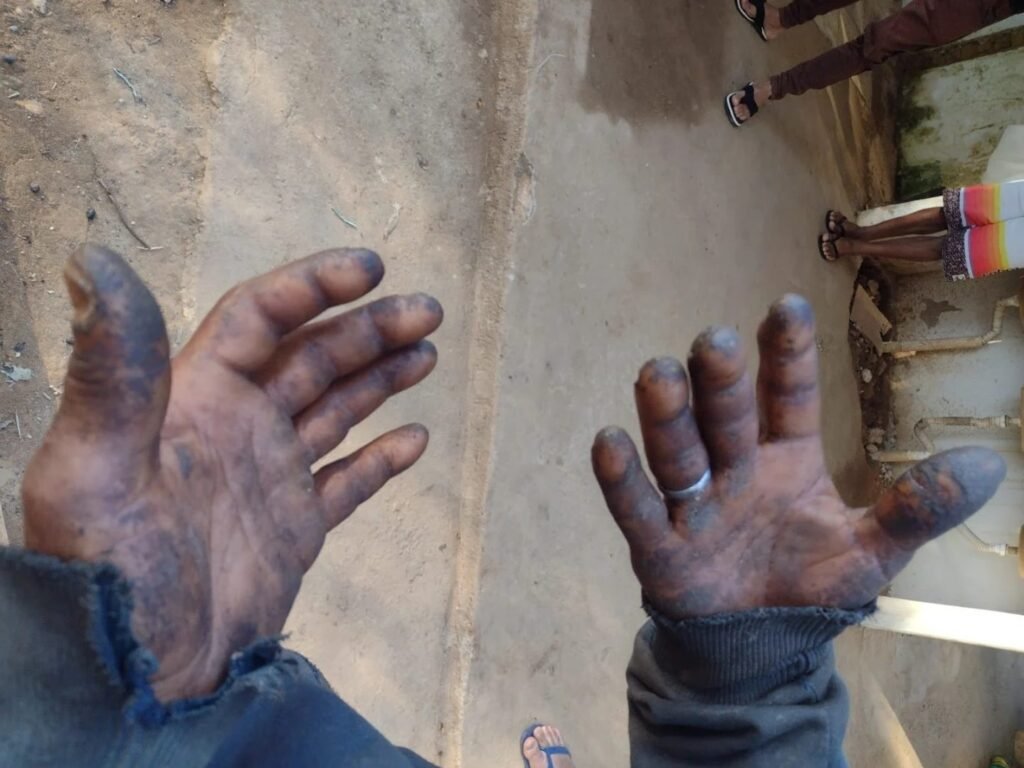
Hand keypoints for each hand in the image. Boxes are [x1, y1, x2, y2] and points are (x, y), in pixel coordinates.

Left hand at [22, 245, 441, 700]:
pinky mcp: (294, 527)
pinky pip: (347, 481)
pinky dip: (381, 459)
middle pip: (312, 356)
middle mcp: (236, 426)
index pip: (259, 318)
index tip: (371, 269)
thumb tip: (93, 261)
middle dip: (369, 328)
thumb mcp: (95, 469)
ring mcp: (269, 477)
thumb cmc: (109, 573)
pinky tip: (414, 440)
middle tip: (427, 312)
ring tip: (427, 353)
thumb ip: (112, 370)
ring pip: (336, 407)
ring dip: (381, 376)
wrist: (140, 674)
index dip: (313, 287)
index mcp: (193, 399)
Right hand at [592, 295, 1004, 618]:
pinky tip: (608, 441)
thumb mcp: (872, 549)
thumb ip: (919, 507)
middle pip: (727, 417)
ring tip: (658, 373)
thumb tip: (990, 464)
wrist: (757, 647)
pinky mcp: (659, 546)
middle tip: (718, 340)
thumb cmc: (808, 586)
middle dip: (722, 382)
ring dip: (668, 416)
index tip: (786, 306)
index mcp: (787, 459)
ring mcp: (694, 505)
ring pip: (679, 452)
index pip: (791, 398)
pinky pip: (638, 509)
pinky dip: (622, 480)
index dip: (790, 356)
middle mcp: (736, 469)